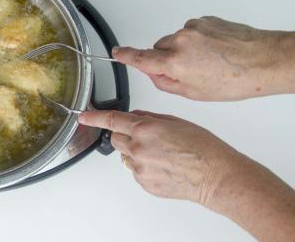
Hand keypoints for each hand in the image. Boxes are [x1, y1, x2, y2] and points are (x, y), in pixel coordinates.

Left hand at [79, 109, 238, 201]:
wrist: (215, 175)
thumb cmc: (202, 148)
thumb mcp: (175, 121)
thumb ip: (150, 117)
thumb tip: (136, 116)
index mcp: (145, 129)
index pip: (111, 120)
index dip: (94, 117)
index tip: (84, 116)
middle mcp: (138, 148)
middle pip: (116, 138)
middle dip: (125, 135)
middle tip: (146, 138)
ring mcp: (140, 168)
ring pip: (126, 156)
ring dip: (136, 152)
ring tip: (161, 154)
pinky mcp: (144, 183)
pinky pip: (136, 171)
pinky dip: (144, 167)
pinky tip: (163, 166)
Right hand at [112, 16, 294, 100]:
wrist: (266, 60)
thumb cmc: (237, 79)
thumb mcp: (195, 93)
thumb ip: (168, 83)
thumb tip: (156, 74)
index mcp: (175, 62)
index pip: (140, 58)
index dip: (126, 55)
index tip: (117, 52)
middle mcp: (181, 41)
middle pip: (159, 49)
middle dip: (167, 60)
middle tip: (188, 72)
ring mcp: (194, 28)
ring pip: (176, 40)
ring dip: (184, 50)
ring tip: (208, 62)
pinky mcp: (205, 20)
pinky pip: (191, 32)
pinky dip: (198, 41)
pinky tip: (214, 52)